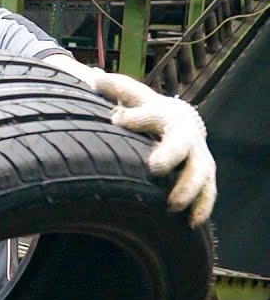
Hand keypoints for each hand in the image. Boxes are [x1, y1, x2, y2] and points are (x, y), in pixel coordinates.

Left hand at [46, 57, 215, 226]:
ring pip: (200, 174)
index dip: (136, 117)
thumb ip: (113, 89)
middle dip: (170, 155)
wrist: (178, 121)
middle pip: (182, 145)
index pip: (151, 113)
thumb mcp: (130, 96)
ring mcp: (198, 157)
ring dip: (188, 190)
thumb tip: (93, 76)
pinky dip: (201, 207)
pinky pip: (208, 194)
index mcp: (164, 114)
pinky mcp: (204, 178)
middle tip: (154, 168)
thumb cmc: (145, 110)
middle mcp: (186, 135)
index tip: (118, 119)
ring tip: (171, 206)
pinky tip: (190, 223)